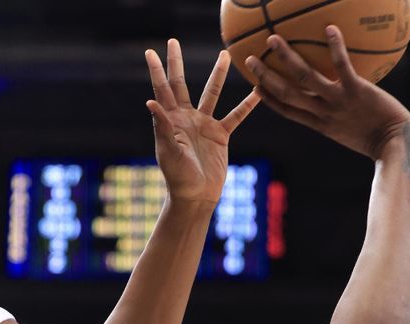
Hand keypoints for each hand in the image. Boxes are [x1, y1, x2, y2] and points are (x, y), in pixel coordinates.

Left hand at [145, 39, 259, 207]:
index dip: (157, 71)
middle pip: (181, 84)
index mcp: (171, 121)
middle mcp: (186, 118)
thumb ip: (162, 126)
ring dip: (218, 75)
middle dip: (177, 63)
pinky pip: (236, 116)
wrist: (196, 196)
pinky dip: (248, 104)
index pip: (162, 90)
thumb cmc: (177, 177)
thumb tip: (150, 101)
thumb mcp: (168, 151)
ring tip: (225, 55)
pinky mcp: (221, 136)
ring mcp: (204, 125)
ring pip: (212, 94)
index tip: (151, 52)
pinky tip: (258, 90)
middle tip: (174, 41)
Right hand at [246, 26, 409, 159]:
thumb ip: (342, 117)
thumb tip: (342, 102)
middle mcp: (322, 112)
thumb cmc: (378, 138)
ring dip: (286, 57)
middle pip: (287, 92)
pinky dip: (335, 47)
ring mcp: (337, 101)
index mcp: (319, 124)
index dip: (269, 99)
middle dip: (266, 76)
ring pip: (305, 77)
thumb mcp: (351, 132)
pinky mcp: (356, 90)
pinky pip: (342, 66)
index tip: (255, 87)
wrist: (395, 144)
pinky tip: (329, 28)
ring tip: (273, 39)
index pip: (287, 110)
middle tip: (250, 60)